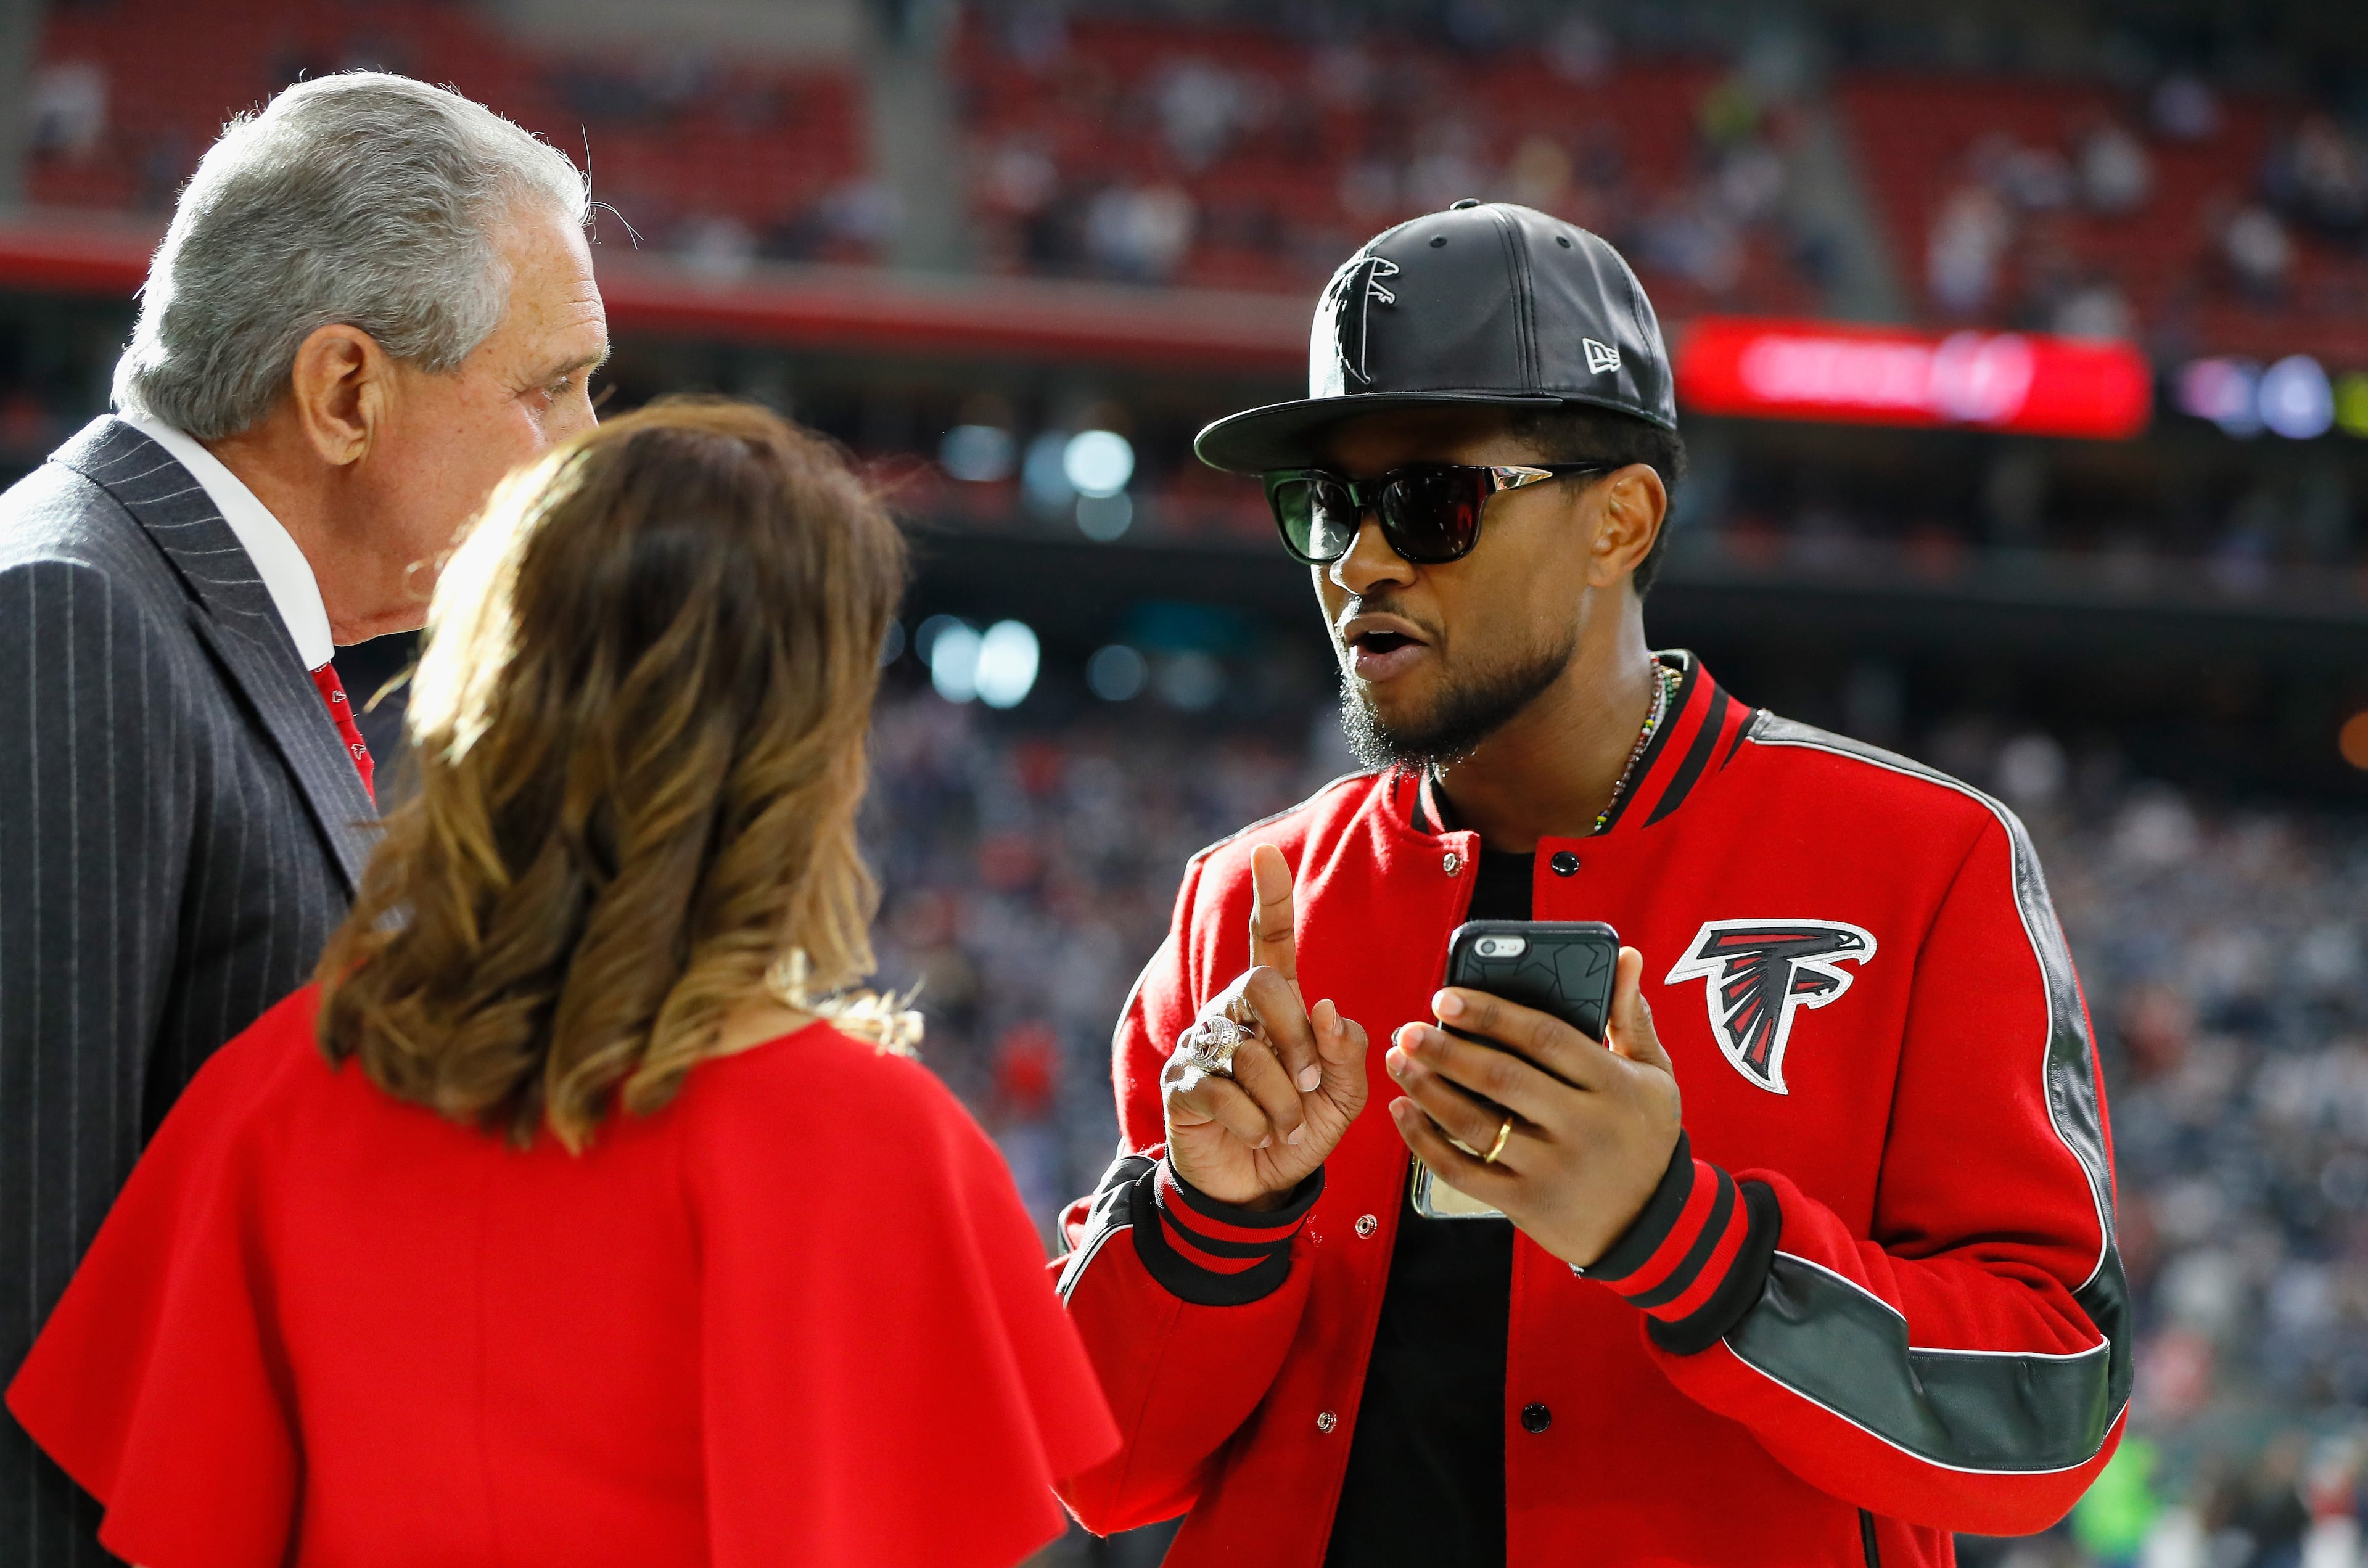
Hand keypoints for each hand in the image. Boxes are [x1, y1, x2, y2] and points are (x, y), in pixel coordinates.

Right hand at [1163, 843, 1369, 1208]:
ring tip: (1284, 1127)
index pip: (1269, 939)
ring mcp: (1202, 1046)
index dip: (1270, 897)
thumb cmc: (1299, 1130)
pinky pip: (1224, 1092)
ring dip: (1282, 1100)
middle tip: (1310, 1087)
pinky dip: (1254, 1123)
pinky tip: (1255, 1135)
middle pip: (1262, 985)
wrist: (1257, 1187)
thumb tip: (1329, 1009)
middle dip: (1297, 1039)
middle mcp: (1232, 1012)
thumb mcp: (1342, 1096)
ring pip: (1248, 1051)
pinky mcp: (1182, 1083)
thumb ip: (1346, 1053)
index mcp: (1274, 1005)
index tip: (1267, 853)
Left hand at [1384, 947, 1681, 1268]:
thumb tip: (1626, 956)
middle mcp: (1583, 1127)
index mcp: (1613, 1086)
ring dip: (1427, 1090)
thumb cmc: (1645, 1136)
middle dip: (1447, 1051)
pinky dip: (1425, 1142)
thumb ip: (1631, 1018)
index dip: (1492, 1014)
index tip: (1446, 997)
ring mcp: (1552, 1170)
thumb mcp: (1655, 1076)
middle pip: (1502, 1079)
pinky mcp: (1525, 1204)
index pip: (1545, 1037)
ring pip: (1475, 1124)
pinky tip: (1403, 1113)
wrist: (1651, 1226)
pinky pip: (1463, 1171)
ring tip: (1398, 1061)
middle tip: (1408, 1029)